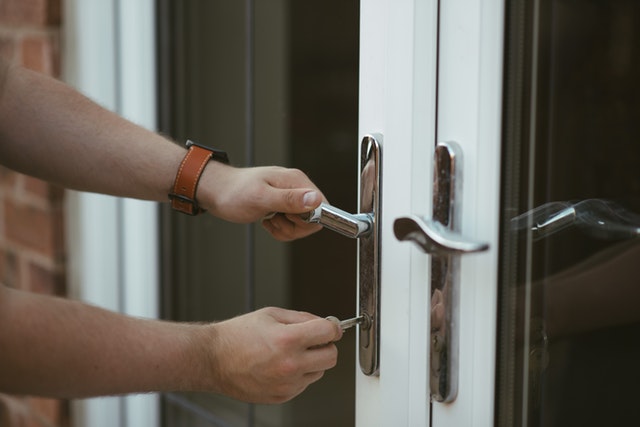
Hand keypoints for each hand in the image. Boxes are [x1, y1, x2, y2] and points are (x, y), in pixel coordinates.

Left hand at [199, 163, 324, 240]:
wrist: (217, 192)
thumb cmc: (234, 193)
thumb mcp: (261, 198)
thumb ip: (289, 199)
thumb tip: (316, 200)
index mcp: (296, 181)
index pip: (322, 206)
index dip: (308, 220)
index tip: (288, 218)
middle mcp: (296, 187)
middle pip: (314, 218)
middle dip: (295, 227)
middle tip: (275, 219)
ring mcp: (290, 197)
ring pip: (303, 225)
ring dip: (286, 229)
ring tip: (269, 219)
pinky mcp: (283, 206)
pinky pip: (292, 226)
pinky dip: (280, 229)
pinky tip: (267, 221)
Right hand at [202, 307, 341, 402]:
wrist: (213, 359)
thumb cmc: (237, 335)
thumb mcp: (271, 314)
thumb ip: (302, 318)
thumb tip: (325, 323)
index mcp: (288, 339)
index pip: (329, 332)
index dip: (333, 327)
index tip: (331, 327)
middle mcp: (290, 364)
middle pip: (332, 357)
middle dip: (326, 346)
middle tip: (314, 340)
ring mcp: (287, 384)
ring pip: (319, 372)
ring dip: (312, 361)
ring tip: (290, 353)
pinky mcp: (282, 396)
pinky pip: (304, 384)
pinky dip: (299, 374)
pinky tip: (281, 365)